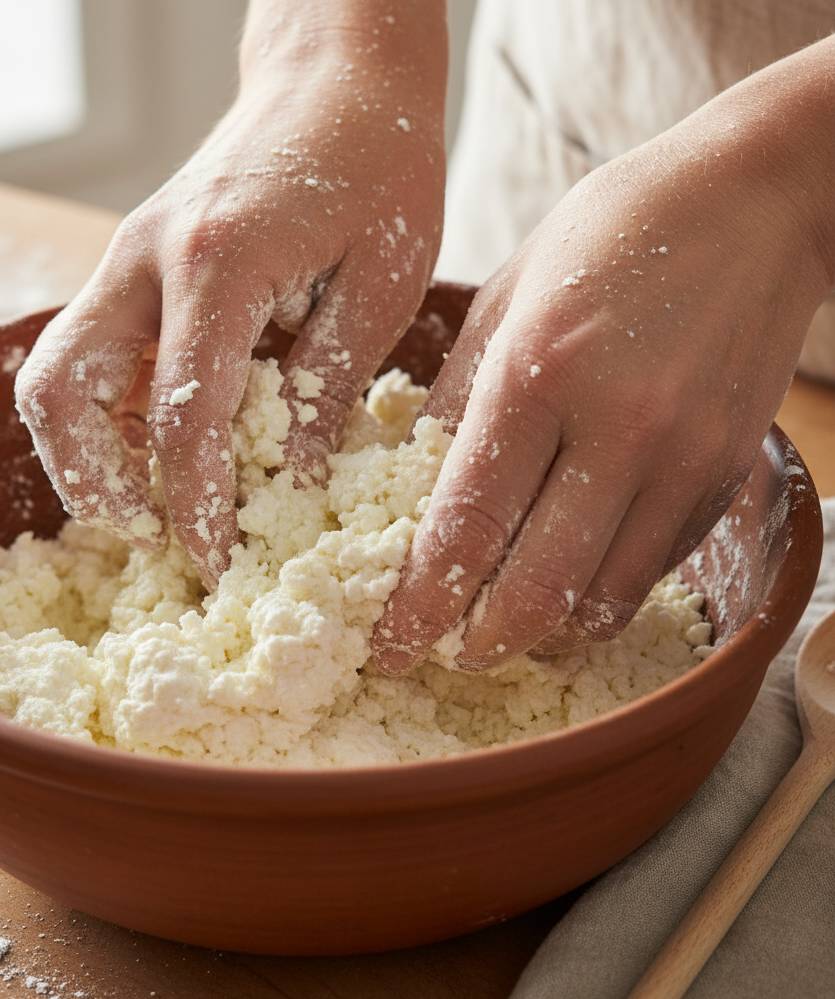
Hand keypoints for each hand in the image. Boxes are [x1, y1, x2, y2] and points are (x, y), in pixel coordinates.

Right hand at [15, 0, 447, 584]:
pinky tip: (166, 445)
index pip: (181, 415)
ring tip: (156, 503)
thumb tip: (289, 483)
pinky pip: (91, 354)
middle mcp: (145, 259)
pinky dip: (111, 414)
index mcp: (216, 262)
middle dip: (95, 484)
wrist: (339, 73)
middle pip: (60, 392)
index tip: (217, 559)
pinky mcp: (134, 265)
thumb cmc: (378, 162)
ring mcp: (127, 258)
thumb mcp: (380, 283)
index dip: (194, 504)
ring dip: (89, 452)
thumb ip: (326, 386)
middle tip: (158, 533)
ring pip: (57, 374)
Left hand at [373, 37, 834, 672]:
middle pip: (534, 588)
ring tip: (502, 631)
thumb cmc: (615, 230)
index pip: (466, 526)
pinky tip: (569, 589)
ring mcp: (682, 456)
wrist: (757, 198)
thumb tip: (414, 480)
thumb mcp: (507, 292)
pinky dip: (602, 599)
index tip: (388, 643)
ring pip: (601, 599)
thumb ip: (456, 395)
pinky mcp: (725, 471)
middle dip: (476, 642)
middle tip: (441, 653)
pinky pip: (653, 570)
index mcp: (537, 373)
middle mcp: (615, 426)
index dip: (418, 604)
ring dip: (542, 635)